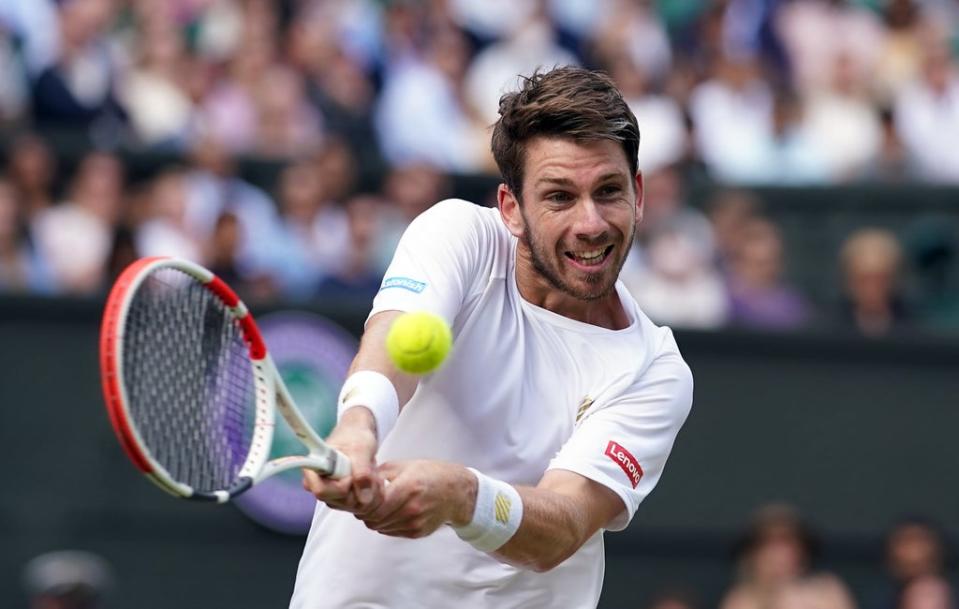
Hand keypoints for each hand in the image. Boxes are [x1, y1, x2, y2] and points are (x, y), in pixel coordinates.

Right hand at [302, 408, 383, 514]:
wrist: (360, 435)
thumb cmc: (355, 436)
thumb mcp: (361, 449)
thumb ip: (362, 472)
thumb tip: (364, 498)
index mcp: (314, 468)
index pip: (321, 491)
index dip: (340, 487)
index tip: (351, 475)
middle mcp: (318, 484)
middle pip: (337, 502)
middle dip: (358, 489)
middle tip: (370, 472)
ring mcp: (331, 493)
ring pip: (349, 506)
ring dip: (367, 492)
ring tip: (372, 473)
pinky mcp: (343, 498)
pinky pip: (358, 506)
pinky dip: (370, 495)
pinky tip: (373, 481)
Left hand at [358, 460, 474, 538]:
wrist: (456, 492)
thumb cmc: (429, 474)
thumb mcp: (403, 465)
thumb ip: (379, 475)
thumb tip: (357, 483)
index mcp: (407, 487)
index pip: (373, 506)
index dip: (362, 504)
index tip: (360, 498)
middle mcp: (411, 508)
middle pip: (374, 519)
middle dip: (365, 512)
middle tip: (365, 503)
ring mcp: (415, 523)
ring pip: (381, 528)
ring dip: (375, 519)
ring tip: (379, 506)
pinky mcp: (417, 532)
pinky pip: (392, 532)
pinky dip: (386, 524)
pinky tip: (391, 512)